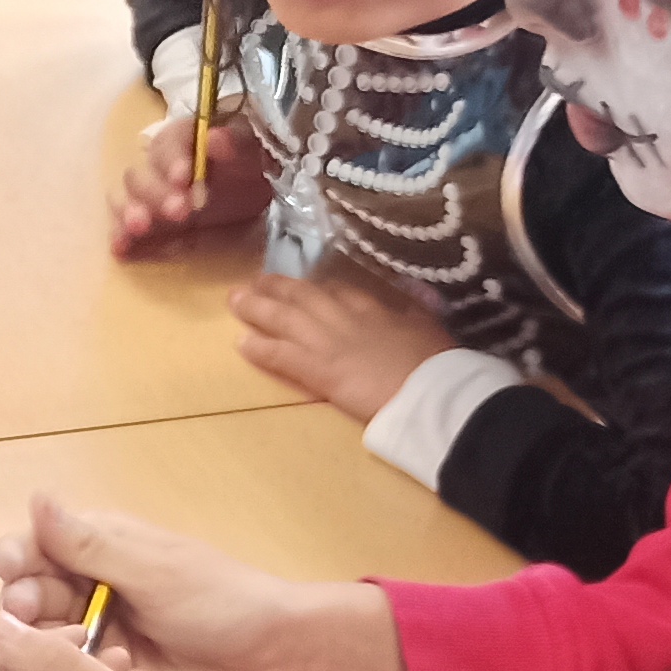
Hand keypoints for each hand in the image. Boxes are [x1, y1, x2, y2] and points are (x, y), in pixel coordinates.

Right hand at [0, 489, 408, 670]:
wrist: (277, 658)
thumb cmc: (219, 599)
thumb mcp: (151, 568)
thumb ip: (88, 545)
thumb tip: (36, 497)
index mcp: (99, 553)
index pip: (36, 548)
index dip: (17, 558)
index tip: (12, 569)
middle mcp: (90, 594)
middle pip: (29, 598)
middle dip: (19, 605)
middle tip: (27, 615)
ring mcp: (97, 641)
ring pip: (40, 644)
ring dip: (28, 647)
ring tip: (19, 656)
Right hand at [111, 116, 268, 255]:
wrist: (246, 188)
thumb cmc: (246, 161)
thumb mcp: (249, 150)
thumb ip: (235, 143)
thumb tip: (215, 139)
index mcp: (180, 138)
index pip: (167, 144)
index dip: (172, 160)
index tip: (183, 178)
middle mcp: (154, 164)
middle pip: (140, 175)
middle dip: (156, 195)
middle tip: (178, 212)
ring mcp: (146, 193)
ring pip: (124, 197)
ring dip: (129, 212)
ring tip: (140, 228)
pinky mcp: (146, 219)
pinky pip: (123, 225)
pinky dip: (120, 236)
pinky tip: (121, 249)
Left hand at [227, 269, 452, 422]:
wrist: (427, 389)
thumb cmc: (435, 361)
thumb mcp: (429, 324)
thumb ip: (417, 306)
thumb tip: (418, 290)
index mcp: (371, 306)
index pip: (335, 290)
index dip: (314, 288)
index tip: (300, 284)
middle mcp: (342, 317)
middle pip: (301, 296)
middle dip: (276, 288)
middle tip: (254, 281)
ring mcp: (326, 342)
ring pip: (282, 319)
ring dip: (256, 308)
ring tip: (235, 300)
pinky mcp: (316, 370)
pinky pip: (280, 355)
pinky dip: (259, 348)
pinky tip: (241, 343)